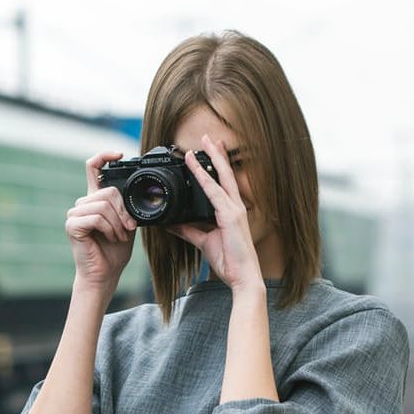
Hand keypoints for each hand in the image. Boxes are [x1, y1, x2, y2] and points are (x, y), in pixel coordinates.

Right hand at [66, 151, 137, 296]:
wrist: (105, 273)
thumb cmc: (114, 251)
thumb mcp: (126, 223)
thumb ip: (126, 206)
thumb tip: (134, 192)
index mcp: (94, 200)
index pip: (93, 168)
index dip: (104, 156)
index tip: (119, 154)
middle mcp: (82, 204)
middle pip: (107, 191)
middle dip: (123, 211)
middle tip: (128, 228)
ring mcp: (74, 214)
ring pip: (103, 205)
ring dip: (118, 223)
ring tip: (119, 236)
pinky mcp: (72, 225)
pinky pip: (97, 217)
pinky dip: (109, 228)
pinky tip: (110, 238)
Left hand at [167, 134, 262, 292]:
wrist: (242, 275)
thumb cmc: (229, 260)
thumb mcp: (203, 241)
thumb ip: (188, 231)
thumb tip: (172, 224)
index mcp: (230, 211)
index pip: (222, 183)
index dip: (215, 167)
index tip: (208, 152)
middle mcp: (235, 207)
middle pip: (226, 174)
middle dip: (217, 155)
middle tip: (209, 137)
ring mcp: (235, 210)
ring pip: (222, 178)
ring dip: (212, 159)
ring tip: (204, 142)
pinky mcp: (231, 216)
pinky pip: (214, 193)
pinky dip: (204, 179)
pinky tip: (196, 168)